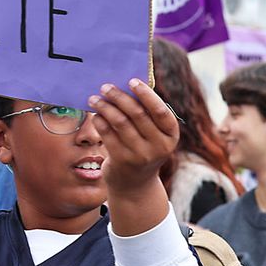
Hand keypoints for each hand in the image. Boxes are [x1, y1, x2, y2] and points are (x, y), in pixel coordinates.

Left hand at [88, 78, 178, 194]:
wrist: (135, 184)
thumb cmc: (143, 148)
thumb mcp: (153, 135)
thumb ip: (146, 114)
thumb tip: (125, 85)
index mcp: (171, 135)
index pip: (160, 111)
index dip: (146, 94)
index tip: (131, 81)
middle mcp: (159, 146)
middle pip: (137, 114)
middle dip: (119, 97)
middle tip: (105, 87)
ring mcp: (141, 155)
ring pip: (120, 122)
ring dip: (105, 107)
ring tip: (94, 99)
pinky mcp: (122, 161)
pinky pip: (108, 134)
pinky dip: (100, 121)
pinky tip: (95, 114)